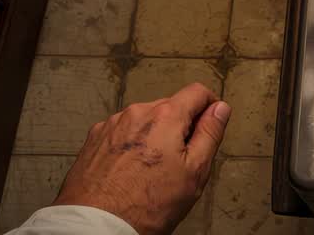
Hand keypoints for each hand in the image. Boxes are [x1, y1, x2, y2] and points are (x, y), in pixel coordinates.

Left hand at [53, 82, 230, 234]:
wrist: (97, 227)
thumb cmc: (146, 206)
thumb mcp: (195, 171)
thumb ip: (210, 133)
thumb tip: (220, 109)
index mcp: (165, 116)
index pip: (197, 92)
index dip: (210, 106)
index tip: (210, 124)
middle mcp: (136, 113)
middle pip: (169, 108)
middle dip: (179, 127)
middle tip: (180, 162)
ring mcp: (111, 126)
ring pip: (144, 122)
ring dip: (153, 137)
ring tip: (151, 171)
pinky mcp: (93, 141)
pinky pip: (121, 134)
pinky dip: (130, 146)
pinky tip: (130, 171)